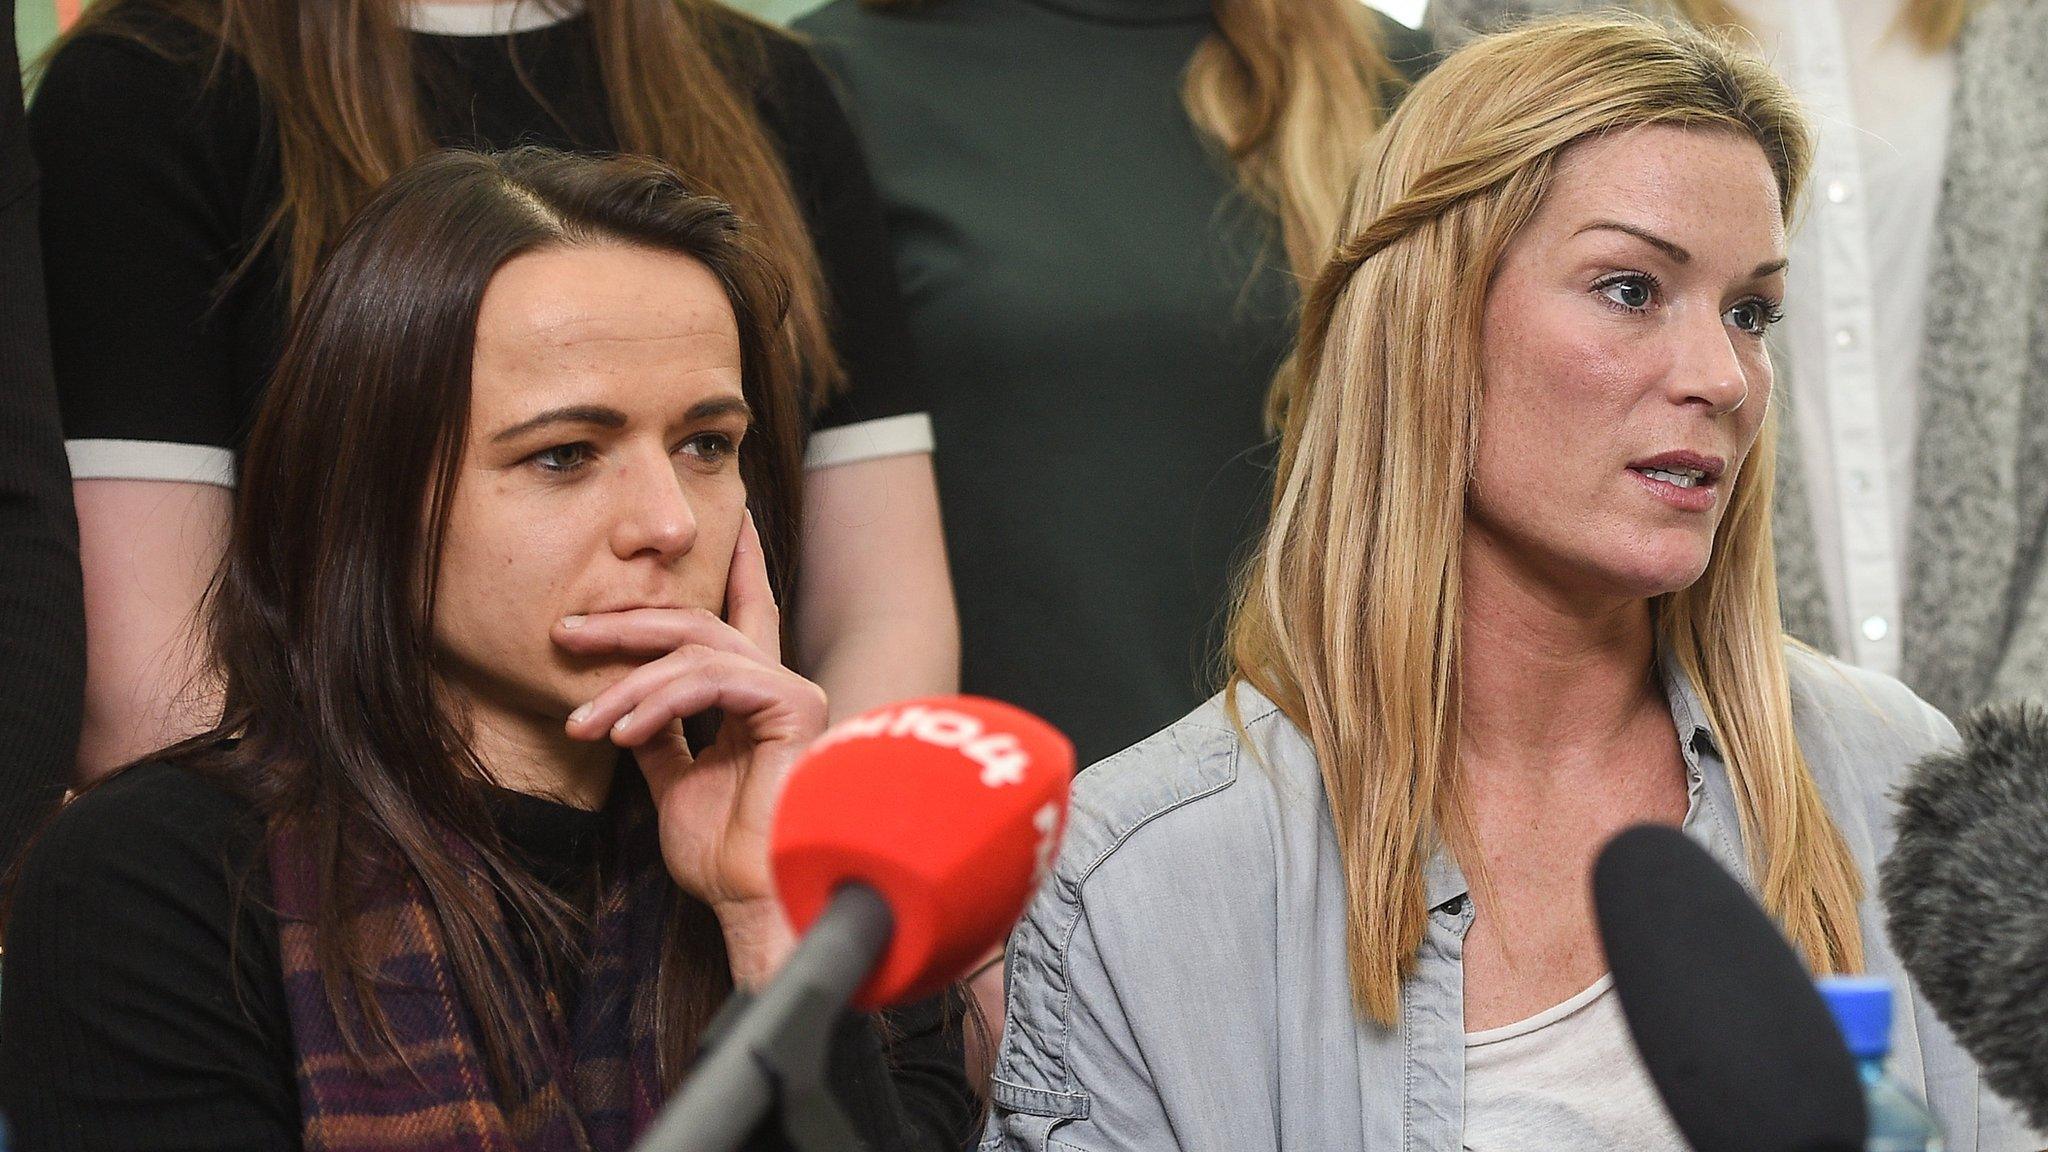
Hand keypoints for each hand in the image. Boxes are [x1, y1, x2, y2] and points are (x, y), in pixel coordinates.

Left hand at [556, 512, 825, 983]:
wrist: (750, 897)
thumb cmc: (722, 853)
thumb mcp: (674, 781)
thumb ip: (660, 735)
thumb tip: (626, 706)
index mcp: (756, 697)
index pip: (745, 614)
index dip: (741, 564)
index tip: (733, 521)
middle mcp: (778, 684)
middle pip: (697, 623)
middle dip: (627, 624)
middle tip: (567, 633)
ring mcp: (790, 692)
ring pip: (694, 651)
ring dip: (626, 683)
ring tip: (583, 722)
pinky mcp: (792, 705)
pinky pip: (711, 680)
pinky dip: (658, 701)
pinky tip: (623, 731)